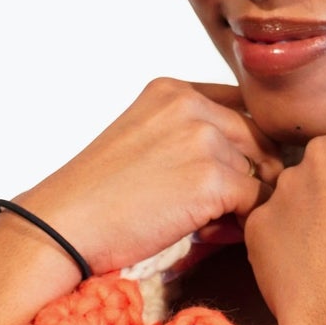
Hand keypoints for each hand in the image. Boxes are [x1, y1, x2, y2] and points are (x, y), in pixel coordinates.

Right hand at [9, 78, 284, 279]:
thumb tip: (252, 158)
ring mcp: (203, 139)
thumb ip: (188, 133)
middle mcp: (191, 105)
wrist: (64, 227)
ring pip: (261, 171)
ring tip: (206, 222)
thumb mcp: (142, 139)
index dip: (244, 144)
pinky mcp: (212, 179)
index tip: (232, 171)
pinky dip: (240, 223)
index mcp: (172, 90)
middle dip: (252, 173)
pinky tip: (205, 233)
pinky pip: (256, 202)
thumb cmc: (98, 197)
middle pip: (259, 137)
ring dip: (245, 201)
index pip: (241, 106)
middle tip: (221, 207)